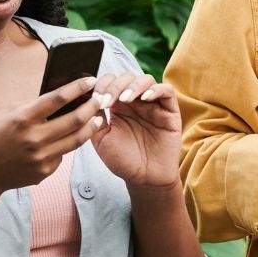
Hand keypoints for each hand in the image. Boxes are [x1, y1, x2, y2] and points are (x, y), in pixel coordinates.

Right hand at [0, 77, 103, 196]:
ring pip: (77, 139)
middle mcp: (34, 138)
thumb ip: (33, 104)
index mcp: (23, 118)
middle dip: (92, 106)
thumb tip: (61, 96)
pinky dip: (69, 143)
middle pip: (75, 119)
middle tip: (100, 99)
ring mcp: (41, 156)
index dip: (78, 87)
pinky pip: (64, 154)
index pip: (58, 98)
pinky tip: (73, 136)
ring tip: (98, 117)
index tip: (90, 80)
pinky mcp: (45, 170)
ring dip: (91, 126)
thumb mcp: (7, 113)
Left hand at [91, 73, 181, 189]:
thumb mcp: (101, 139)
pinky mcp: (170, 111)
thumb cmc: (123, 160)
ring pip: (146, 79)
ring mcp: (154, 105)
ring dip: (133, 85)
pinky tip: (145, 98)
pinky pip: (167, 90)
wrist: (143, 179)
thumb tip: (87, 97)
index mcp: (118, 106)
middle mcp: (136, 102)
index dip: (102, 85)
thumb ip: (94, 118)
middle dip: (114, 85)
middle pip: (126, 77)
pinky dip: (156, 89)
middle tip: (107, 100)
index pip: (111, 82)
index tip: (95, 98)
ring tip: (124, 100)